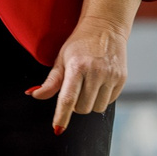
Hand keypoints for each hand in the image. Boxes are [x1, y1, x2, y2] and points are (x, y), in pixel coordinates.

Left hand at [28, 0, 138, 132]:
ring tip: (88, 86)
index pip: (68, 98)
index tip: (58, 129)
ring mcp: (110, 76)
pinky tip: (99, 83)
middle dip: (75, 105)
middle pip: (82, 108)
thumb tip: (35, 95)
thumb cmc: (79, 43)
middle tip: (75, 89)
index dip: (62, 116)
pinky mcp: (121, 78)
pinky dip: (101, 98)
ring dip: (89, 104)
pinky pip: (109, 102)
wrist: (106, 27)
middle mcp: (95, 72)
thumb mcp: (62, 58)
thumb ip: (51, 81)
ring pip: (96, 108)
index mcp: (77, 67)